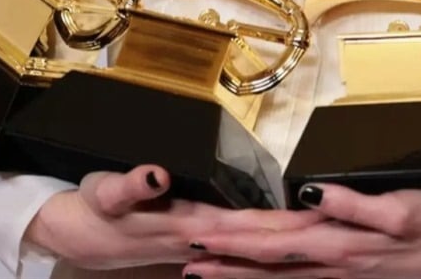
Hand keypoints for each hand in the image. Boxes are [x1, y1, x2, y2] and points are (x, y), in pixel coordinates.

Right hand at [24, 165, 321, 269]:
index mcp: (189, 223)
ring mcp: (202, 244)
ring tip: (330, 233)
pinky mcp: (197, 243)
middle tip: (348, 226)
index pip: (251, 222)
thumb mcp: (102, 194)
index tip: (324, 212)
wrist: (71, 238)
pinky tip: (285, 248)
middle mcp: (203, 238)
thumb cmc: (90, 212)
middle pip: (265, 237)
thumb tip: (158, 172)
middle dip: (305, 232)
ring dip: (291, 241)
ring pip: (257, 246)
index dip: (288, 219)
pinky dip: (266, 248)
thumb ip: (131, 185)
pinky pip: (241, 248)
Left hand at [184, 184, 420, 278]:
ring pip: (276, 276)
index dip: (232, 237)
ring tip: (199, 275)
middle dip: (222, 259)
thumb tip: (310, 194)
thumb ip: (352, 204)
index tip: (197, 233)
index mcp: (335, 242)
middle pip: (264, 261)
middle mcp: (328, 263)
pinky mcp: (348, 275)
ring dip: (236, 275)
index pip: (271, 239)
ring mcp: (337, 274)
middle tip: (183, 256)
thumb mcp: (399, 209)